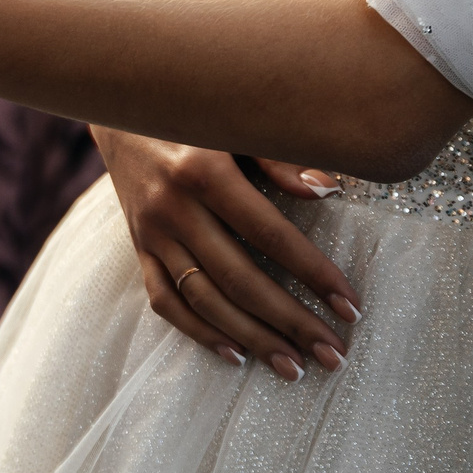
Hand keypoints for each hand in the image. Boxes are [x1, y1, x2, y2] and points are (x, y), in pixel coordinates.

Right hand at [92, 127, 363, 383]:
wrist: (121, 104)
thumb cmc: (199, 112)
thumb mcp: (239, 123)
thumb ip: (281, 158)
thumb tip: (326, 193)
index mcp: (205, 170)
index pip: (269, 234)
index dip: (312, 273)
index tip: (350, 306)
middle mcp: (174, 207)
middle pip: (239, 279)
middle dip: (291, 322)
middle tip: (333, 355)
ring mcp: (151, 232)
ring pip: (203, 299)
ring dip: (252, 338)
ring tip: (293, 367)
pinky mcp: (138, 248)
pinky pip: (165, 300)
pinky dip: (199, 332)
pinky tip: (236, 355)